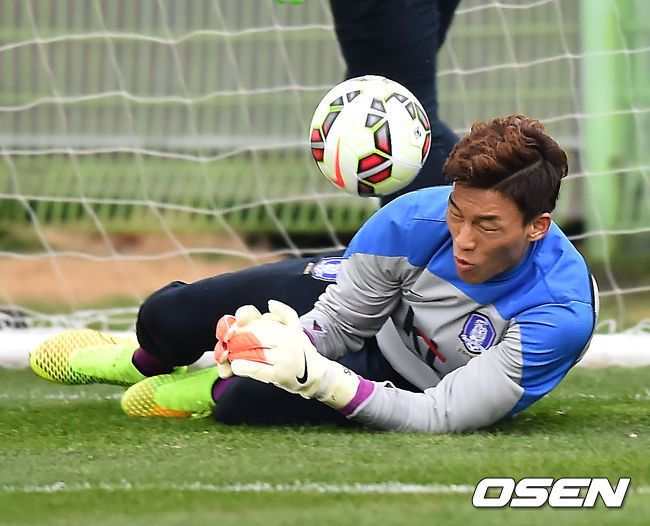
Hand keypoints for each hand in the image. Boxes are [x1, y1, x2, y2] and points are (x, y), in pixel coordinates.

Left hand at [214, 300, 358, 408]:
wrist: (315, 375)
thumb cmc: (301, 349)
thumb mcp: (296, 328)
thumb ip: (284, 313)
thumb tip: (270, 303)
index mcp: (286, 329)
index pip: (260, 320)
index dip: (243, 320)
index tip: (233, 326)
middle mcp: (286, 342)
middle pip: (254, 335)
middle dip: (236, 338)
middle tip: (226, 342)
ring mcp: (283, 359)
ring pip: (254, 351)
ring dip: (236, 352)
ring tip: (227, 355)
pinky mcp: (280, 375)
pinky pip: (259, 369)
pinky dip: (245, 367)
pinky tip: (236, 366)